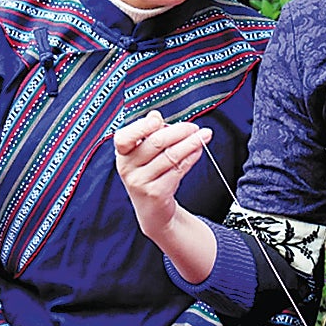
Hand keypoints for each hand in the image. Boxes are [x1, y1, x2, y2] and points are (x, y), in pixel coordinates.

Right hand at [113, 110, 211, 239]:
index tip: (159, 120)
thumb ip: (149, 134)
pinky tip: (199, 150)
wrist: (152, 210)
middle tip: (194, 127)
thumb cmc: (150, 175)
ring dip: (191, 143)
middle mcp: (127, 168)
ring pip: (171, 156)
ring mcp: (140, 182)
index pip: (124, 138)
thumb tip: (154, 115)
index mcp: (122, 154)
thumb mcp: (145, 154)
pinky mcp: (156, 193)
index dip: (140, 127)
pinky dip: (191, 157)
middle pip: (156, 143)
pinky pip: (178, 170)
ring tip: (204, 135)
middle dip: (179, 131)